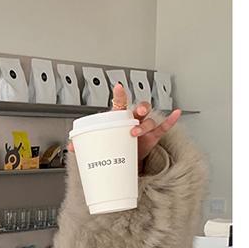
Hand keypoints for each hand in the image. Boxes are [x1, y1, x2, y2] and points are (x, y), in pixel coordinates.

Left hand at [67, 82, 181, 166]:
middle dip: (138, 109)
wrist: (124, 159)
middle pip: (140, 108)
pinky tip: (176, 113)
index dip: (119, 95)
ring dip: (145, 124)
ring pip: (149, 120)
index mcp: (120, 117)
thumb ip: (86, 143)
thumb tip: (71, 146)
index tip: (118, 87)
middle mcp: (133, 119)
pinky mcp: (153, 137)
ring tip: (136, 132)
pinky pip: (164, 127)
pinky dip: (171, 120)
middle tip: (135, 114)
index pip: (120, 103)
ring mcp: (144, 127)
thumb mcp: (100, 143)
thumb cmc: (113, 145)